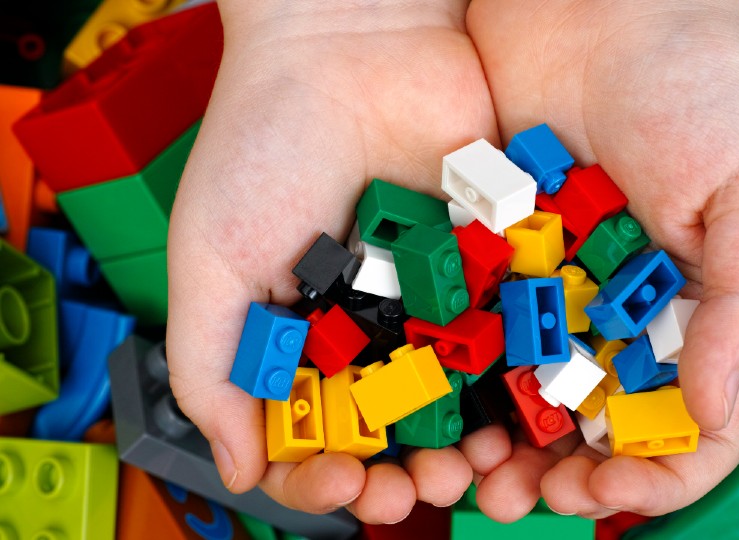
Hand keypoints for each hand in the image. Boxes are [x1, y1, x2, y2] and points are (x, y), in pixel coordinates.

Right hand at [166, 0, 495, 522]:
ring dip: (473, 441)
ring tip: (478, 461)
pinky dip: (521, 374)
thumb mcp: (212, 260)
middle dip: (409, 471)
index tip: (342, 484)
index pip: (316, 434)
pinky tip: (525, 403)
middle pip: (400, 427)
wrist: (350, 40)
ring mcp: (438, 295)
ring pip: (465, 394)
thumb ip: (211, 368)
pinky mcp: (493, 258)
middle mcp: (375, 324)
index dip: (325, 475)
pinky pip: (513, 329)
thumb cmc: (264, 142)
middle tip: (419, 488)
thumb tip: (236, 468)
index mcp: (306, 333)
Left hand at [462, 0, 738, 519]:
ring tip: (476, 470)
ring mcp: (559, 283)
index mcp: (698, 303)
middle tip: (528, 495)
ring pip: (534, 392)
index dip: (661, 469)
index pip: (693, 421)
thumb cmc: (700, 78)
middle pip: (601, 423)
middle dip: (567, 471)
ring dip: (508, 443)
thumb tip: (716, 411)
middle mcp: (626, 306)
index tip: (614, 481)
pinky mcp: (501, 251)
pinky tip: (446, 400)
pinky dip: (468, 374)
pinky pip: (484, 328)